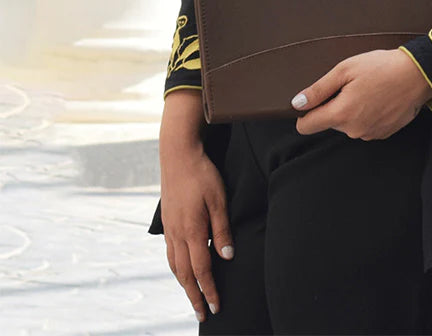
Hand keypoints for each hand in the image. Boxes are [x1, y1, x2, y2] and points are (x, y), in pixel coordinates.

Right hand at [159, 92, 233, 322]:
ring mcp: (169, 228)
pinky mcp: (167, 222)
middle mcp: (177, 234)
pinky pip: (170, 253)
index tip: (215, 307)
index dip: (209, 290)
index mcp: (192, 231)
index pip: (202, 270)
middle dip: (194, 296)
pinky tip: (181, 269)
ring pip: (174, 265)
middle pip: (185, 274)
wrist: (177, 155)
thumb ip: (222, 230)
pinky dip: (176, 268)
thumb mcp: (219, 199)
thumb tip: (227, 257)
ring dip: (184, 284)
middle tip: (203, 314)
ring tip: (193, 297)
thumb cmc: (202, 175)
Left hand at [292, 48, 431, 139]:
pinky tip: (378, 98)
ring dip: (352, 110)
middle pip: (330, 122)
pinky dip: (367, 114)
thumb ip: (318, 89)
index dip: (306, 112)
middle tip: (352, 85)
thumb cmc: (382, 67)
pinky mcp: (383, 134)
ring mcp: (370, 134)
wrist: (418, 75)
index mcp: (341, 114)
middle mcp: (354, 130)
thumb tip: (297, 104)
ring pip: (348, 124)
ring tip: (368, 89)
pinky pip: (364, 126)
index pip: (307, 126)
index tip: (315, 99)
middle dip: (335, 105)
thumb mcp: (345, 70)